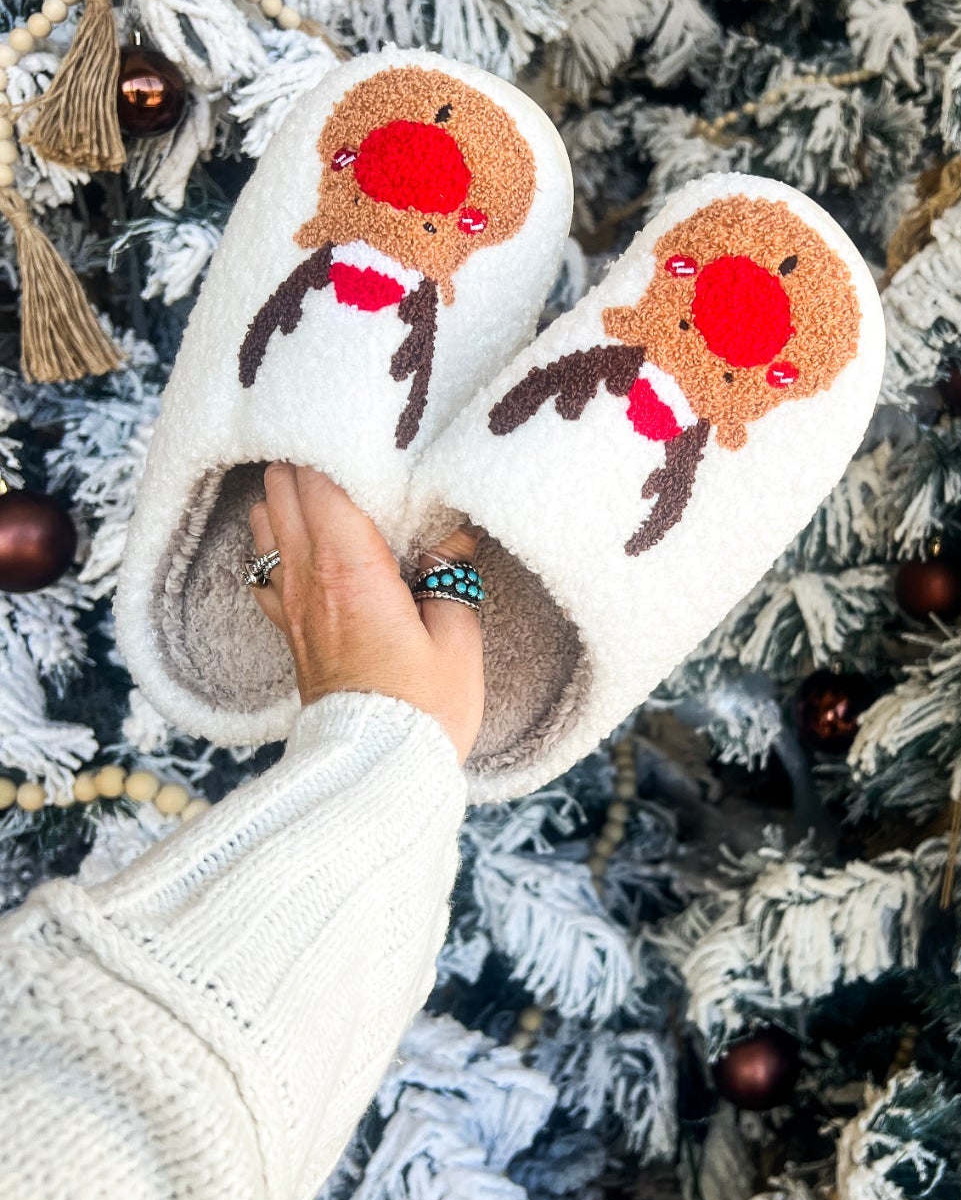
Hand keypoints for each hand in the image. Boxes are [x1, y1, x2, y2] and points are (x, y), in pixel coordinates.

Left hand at [247, 463, 483, 763]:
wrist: (378, 769)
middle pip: (284, 490)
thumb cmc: (424, 707)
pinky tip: (297, 545)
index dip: (335, 447)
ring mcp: (292, 604)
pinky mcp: (288, 631)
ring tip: (322, 487)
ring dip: (286, 497)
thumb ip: (451, 576)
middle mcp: (310, 578)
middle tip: (343, 448)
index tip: (360, 431)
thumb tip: (452, 534)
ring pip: (264, 522)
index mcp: (352, 569)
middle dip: (307, 460)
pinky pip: (263, 568)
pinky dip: (274, 543)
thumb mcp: (457, 637)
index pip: (322, 481)